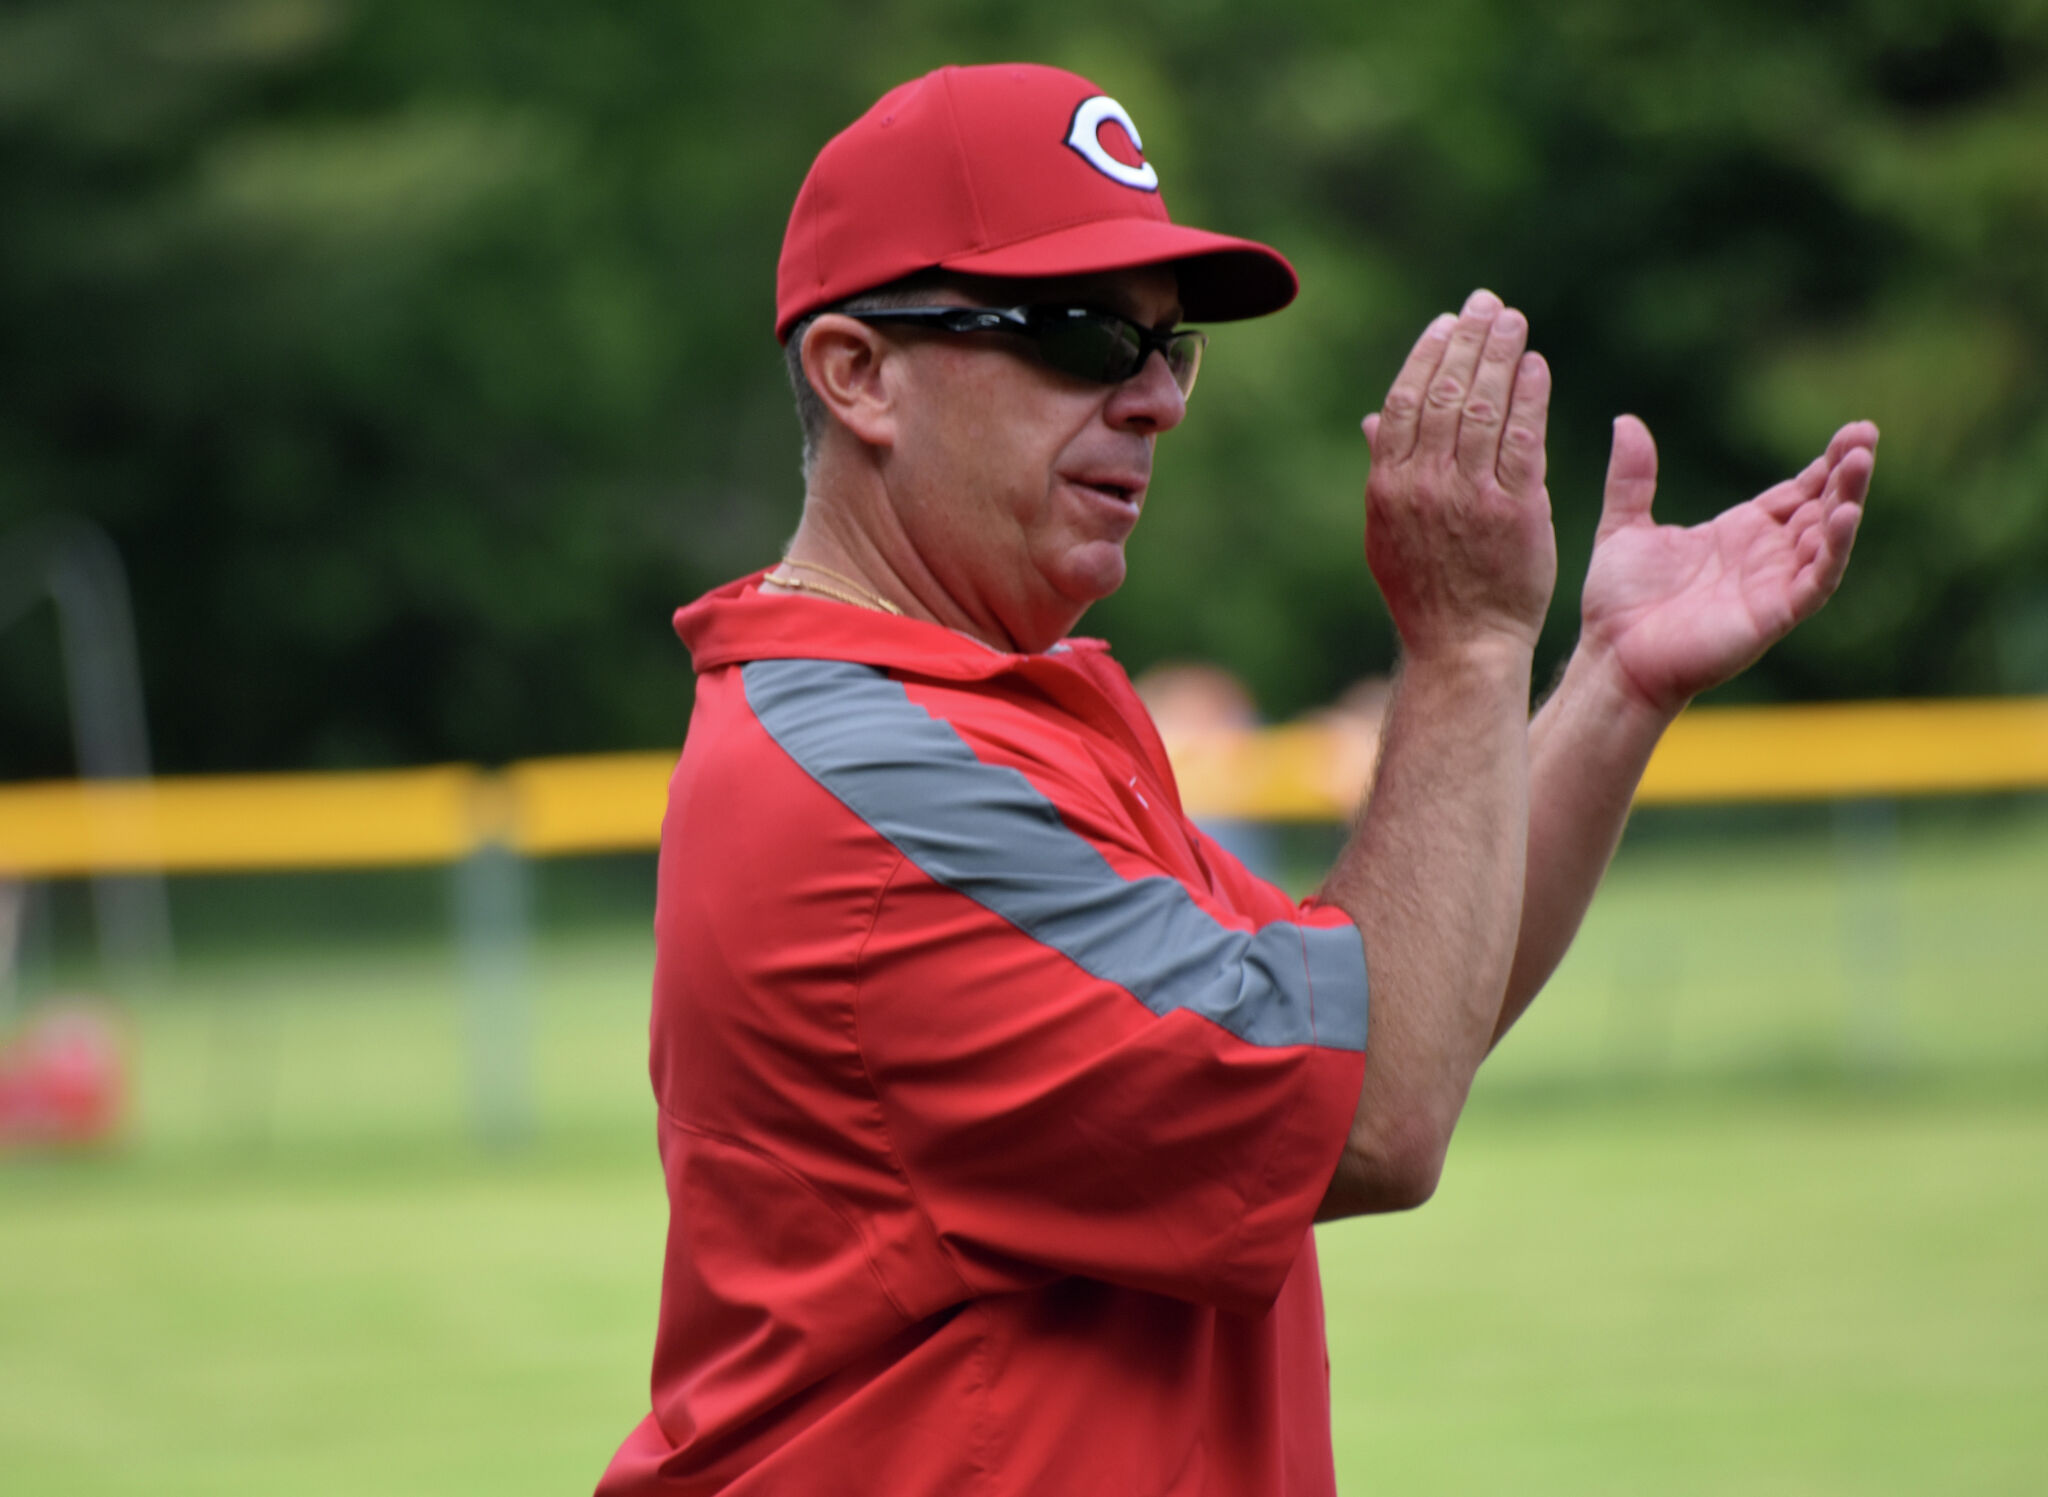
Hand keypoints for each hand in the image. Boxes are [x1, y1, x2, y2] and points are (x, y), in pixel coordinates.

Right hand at [1362, 290, 1557, 659]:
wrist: (1462, 646)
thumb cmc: (1427, 592)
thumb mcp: (1389, 532)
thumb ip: (1385, 470)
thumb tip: (1374, 419)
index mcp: (1387, 488)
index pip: (1404, 403)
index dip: (1427, 356)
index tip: (1446, 323)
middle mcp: (1423, 487)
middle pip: (1444, 395)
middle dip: (1468, 342)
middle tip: (1488, 304)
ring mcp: (1468, 497)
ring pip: (1482, 409)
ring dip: (1500, 357)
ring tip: (1514, 321)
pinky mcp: (1513, 511)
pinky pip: (1521, 441)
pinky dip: (1528, 399)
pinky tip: (1536, 369)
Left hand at [1579, 415, 1876, 716]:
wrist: (1612, 656)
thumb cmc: (1619, 603)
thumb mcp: (1623, 526)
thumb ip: (1631, 477)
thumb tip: (1626, 421)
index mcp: (1738, 534)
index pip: (1794, 493)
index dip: (1822, 465)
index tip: (1850, 431)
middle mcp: (1764, 558)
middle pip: (1819, 508)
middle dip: (1845, 473)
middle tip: (1865, 435)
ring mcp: (1772, 586)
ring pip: (1825, 538)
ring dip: (1847, 500)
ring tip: (1860, 461)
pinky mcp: (1774, 614)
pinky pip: (1816, 580)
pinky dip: (1833, 548)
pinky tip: (1845, 514)